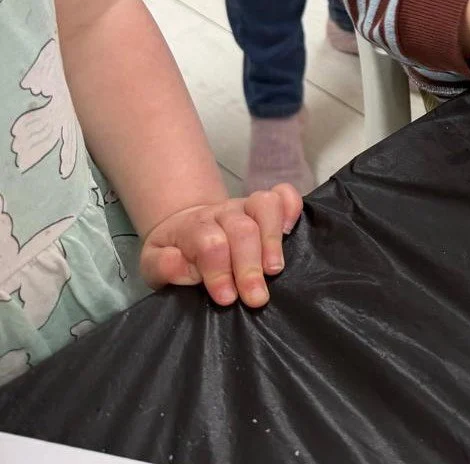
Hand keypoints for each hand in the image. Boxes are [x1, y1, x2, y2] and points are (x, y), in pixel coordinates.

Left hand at [139, 184, 302, 308]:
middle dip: (249, 265)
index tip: (227, 298)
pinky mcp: (265, 204)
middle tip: (256, 297)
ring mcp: (246, 205)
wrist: (186, 227)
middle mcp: (223, 212)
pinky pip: (285, 194)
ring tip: (275, 270)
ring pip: (265, 205)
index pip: (210, 243)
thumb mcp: (153, 265)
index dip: (219, 271)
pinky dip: (292, 207)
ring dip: (273, 238)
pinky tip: (291, 231)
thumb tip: (178, 263)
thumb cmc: (174, 254)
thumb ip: (161, 266)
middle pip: (242, 229)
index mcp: (193, 227)